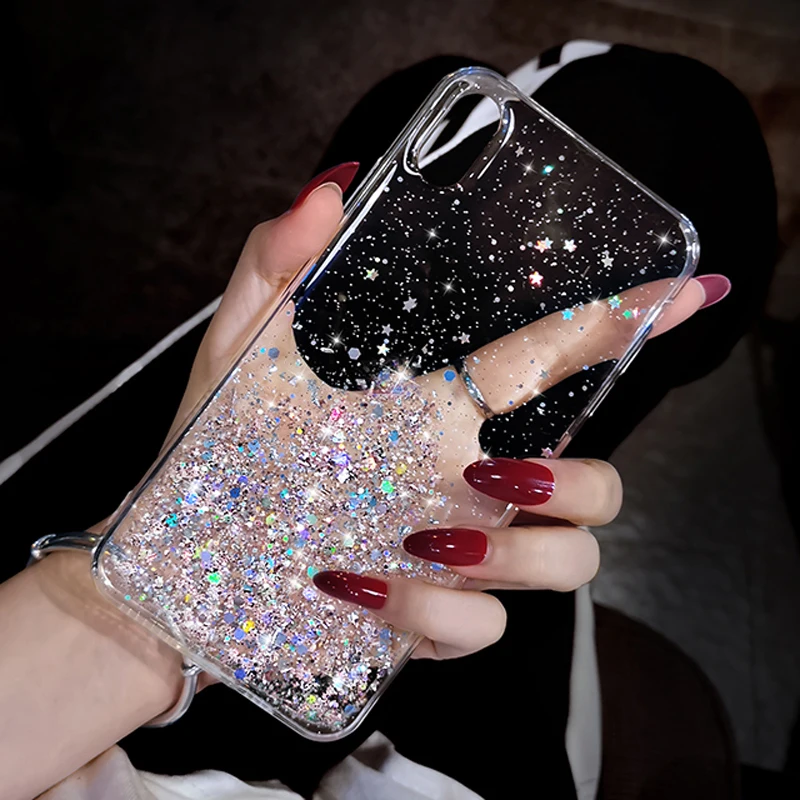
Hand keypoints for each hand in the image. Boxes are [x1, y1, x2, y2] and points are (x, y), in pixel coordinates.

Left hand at [111, 163, 717, 689]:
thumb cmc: (215, 454)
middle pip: (598, 486)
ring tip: (427, 533)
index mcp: (435, 412)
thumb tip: (327, 188)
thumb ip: (275, 267)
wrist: (180, 562)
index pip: (549, 360)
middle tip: (487, 471)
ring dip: (515, 554)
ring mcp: (455, 556)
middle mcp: (463, 483)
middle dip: (580, 481)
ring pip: (569, 564)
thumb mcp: (237, 352)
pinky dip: (428, 613)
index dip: (624, 323)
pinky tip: (356, 586)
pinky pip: (482, 628)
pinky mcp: (429, 623)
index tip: (683, 289)